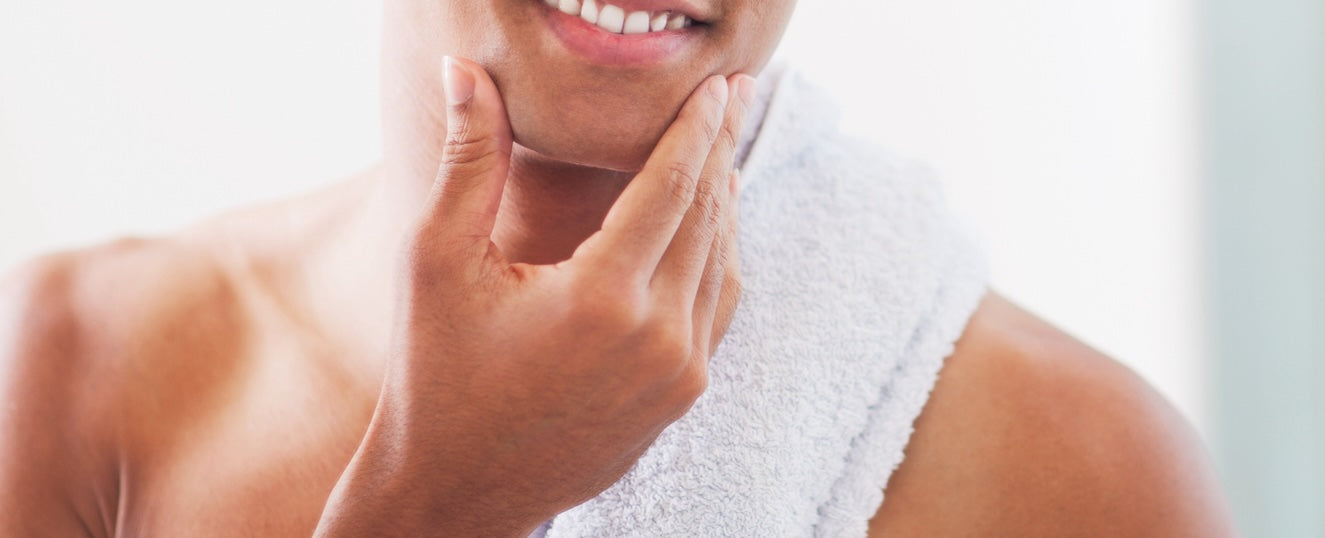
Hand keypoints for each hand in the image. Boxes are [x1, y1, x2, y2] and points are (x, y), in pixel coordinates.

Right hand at [316, 57, 753, 536]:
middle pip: (708, 217)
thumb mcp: (436, 263)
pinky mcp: (681, 399)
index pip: (672, 187)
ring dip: (725, 201)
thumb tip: (465, 72)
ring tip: (722, 151)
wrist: (455, 491)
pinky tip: (710, 228)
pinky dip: (719, 257)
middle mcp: (657, 339)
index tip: (718, 85)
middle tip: (734, 97)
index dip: (697, 128)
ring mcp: (678, 376)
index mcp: (600, 300)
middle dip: (721, 148)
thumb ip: (466, 161)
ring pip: (722, 264)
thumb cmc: (434, 376)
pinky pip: (718, 309)